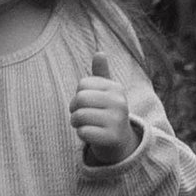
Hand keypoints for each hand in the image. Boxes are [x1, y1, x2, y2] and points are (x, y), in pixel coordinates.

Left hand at [70, 51, 135, 166]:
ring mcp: (117, 120)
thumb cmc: (108, 113)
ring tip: (85, 125)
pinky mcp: (112, 138)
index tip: (87, 103)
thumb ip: (101, 74)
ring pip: (79, 116)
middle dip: (74, 109)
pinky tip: (92, 135)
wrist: (121, 142)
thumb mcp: (107, 93)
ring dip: (76, 123)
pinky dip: (82, 135)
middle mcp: (119, 102)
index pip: (82, 84)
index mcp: (116, 88)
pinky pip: (83, 132)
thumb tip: (99, 53)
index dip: (78, 95)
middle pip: (79, 99)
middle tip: (82, 116)